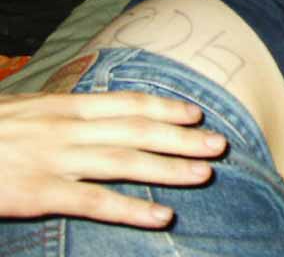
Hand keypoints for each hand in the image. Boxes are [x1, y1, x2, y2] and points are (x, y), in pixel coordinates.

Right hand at [0, 92, 226, 227]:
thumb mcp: (26, 110)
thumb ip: (64, 112)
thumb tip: (99, 111)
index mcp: (64, 106)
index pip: (127, 103)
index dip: (165, 108)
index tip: (197, 114)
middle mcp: (67, 129)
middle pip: (136, 130)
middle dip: (182, 138)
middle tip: (220, 144)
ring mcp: (54, 160)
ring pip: (125, 162)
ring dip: (169, 168)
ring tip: (204, 174)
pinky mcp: (40, 194)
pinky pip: (94, 201)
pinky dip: (132, 209)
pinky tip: (162, 215)